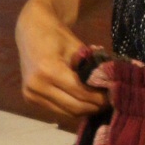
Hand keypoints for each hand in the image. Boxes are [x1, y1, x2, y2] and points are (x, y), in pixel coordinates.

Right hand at [17, 0, 103, 127]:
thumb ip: (91, 68)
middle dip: (94, 107)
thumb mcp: (77, 48)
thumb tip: (109, 86)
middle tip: (110, 102)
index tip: (114, 95)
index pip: (80, 93)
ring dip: (85, 111)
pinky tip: (84, 102)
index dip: (99, 98)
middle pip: (74, 107)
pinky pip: (58, 110)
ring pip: (66, 113)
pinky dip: (72, 108)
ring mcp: (31, 95)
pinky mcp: (30, 99)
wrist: (31, 31)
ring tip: (99, 103)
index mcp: (48, 70)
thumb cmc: (57, 35)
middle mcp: (37, 86)